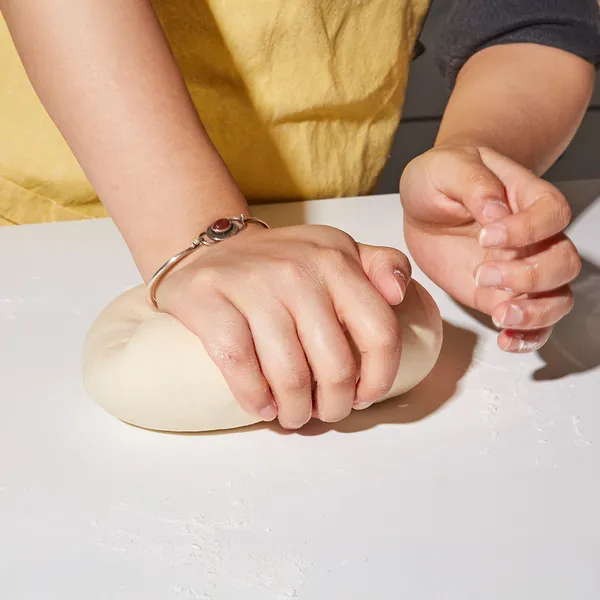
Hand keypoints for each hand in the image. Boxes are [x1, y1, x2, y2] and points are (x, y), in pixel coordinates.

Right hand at [156, 224, 410, 428]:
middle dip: (334, 404)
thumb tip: (400, 294)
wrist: (211, 250)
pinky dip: (254, 398)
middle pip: (334, 365)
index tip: (365, 395)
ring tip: (294, 415)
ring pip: (289, 374)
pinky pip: (239, 365)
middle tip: (324, 411)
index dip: (378, 376)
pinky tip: (261, 407)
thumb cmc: (282, 263)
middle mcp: (297, 269)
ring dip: (296, 411)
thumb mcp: (337, 251)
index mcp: (336, 260)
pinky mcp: (208, 301)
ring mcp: (251, 285)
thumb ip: (381, 264)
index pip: (379, 331)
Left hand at [400, 145, 579, 352]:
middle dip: (530, 276)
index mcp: (525, 198)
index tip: (487, 235)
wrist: (424, 206)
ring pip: (557, 298)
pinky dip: (527, 337)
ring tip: (499, 314)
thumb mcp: (446, 168)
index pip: (551, 214)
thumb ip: (473, 183)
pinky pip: (531, 323)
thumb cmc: (440, 179)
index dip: (527, 229)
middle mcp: (533, 237)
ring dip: (535, 312)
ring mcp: (520, 269)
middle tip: (484, 274)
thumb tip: (497, 210)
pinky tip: (505, 339)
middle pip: (564, 262)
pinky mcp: (501, 295)